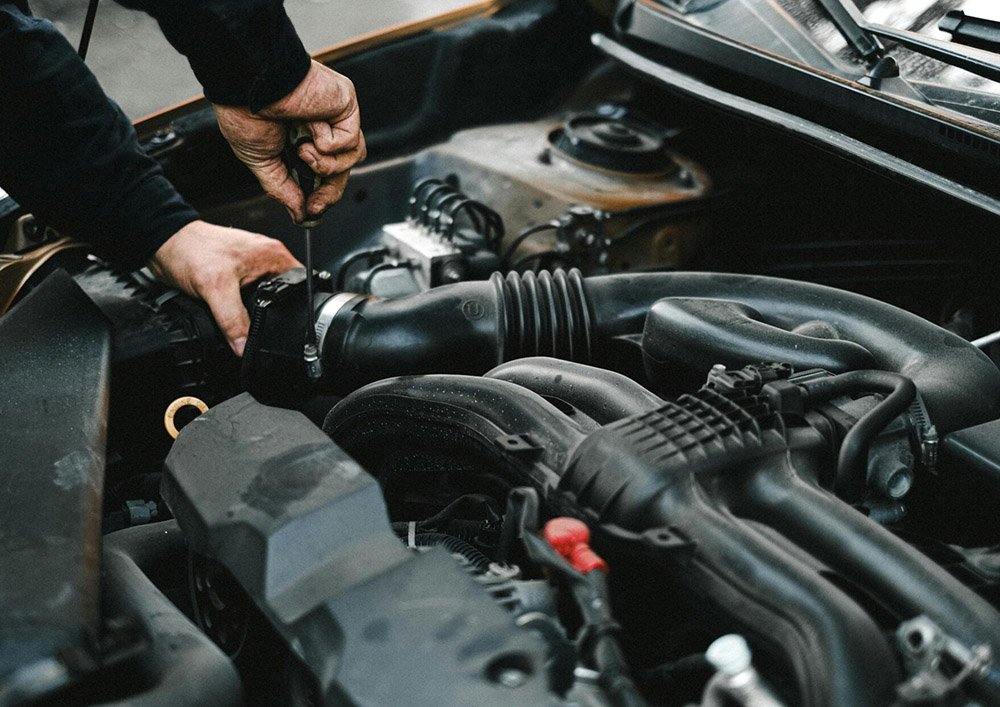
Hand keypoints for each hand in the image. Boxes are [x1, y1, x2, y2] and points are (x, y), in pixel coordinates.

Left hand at [149, 220, 299, 355]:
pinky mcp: (238, 276)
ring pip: (265, 299)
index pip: (300, 286)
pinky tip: (234, 315)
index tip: (287, 327)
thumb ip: (233, 320)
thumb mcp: (216, 289)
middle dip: (275, 314)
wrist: (164, 244)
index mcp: (273, 256)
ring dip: (256, 312)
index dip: (297, 309)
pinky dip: (242, 309)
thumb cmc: (190, 250)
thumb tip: (244, 345)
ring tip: (245, 320)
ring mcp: (252, 268)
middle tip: (261, 327)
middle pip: (284, 296)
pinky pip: (249, 298)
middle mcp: (266, 260)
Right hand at [213, 60, 365, 222]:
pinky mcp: (346, 104)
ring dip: (326, 164)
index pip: (325, 173)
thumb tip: (299, 214)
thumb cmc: (245, 110)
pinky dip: (328, 143)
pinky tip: (310, 127)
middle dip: (329, 192)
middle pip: (343, 170)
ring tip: (302, 151)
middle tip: (314, 203)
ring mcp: (336, 115)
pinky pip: (349, 140)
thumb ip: (282, 189)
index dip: (322, 196)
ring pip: (351, 157)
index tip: (311, 211)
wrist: (246, 84)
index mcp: (302, 138)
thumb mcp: (262, 161)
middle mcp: (323, 127)